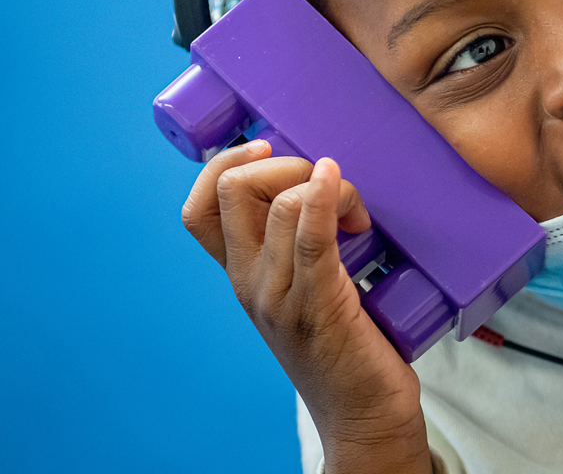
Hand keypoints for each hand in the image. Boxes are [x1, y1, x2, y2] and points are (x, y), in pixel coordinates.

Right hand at [182, 142, 432, 473]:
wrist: (362, 414)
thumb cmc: (343, 341)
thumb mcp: (302, 284)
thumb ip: (296, 239)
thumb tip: (317, 171)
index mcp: (241, 275)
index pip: (198, 210)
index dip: (223, 163)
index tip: (266, 148)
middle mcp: (250, 283)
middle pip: (233, 190)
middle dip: (284, 161)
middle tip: (328, 185)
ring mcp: (281, 297)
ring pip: (282, 203)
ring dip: (329, 184)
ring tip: (357, 213)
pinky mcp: (320, 307)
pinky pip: (312, 240)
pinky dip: (325, 199)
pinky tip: (338, 182)